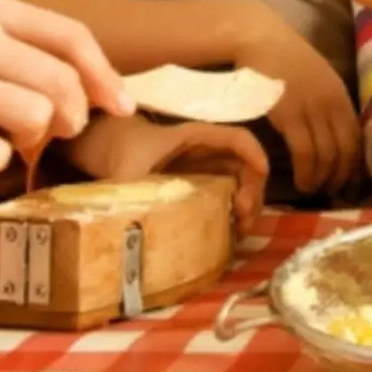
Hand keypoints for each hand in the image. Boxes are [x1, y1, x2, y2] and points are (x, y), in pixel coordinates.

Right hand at [0, 0, 132, 177]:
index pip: (69, 36)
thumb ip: (20, 46)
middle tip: (63, 127)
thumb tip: (99, 86)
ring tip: (7, 133)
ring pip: (34, 117)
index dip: (105, 75)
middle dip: (74, 113)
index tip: (123, 105)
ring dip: (33, 136)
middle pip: (60, 82)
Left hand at [64, 116, 268, 235]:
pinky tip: (229, 233)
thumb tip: (134, 225)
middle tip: (245, 217)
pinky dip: (235, 212)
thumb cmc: (120, 152)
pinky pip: (229, 195)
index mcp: (197, 138)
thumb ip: (130, 192)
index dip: (255, 153)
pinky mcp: (202, 186)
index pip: (237, 138)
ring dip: (249, 205)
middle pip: (247, 165)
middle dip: (254, 190)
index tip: (263, 173)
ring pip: (242, 183)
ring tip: (241, 232)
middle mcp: (210, 152)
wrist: (108, 149)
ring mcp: (208, 169)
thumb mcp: (125, 171)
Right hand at [235, 34, 360, 196]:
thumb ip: (330, 103)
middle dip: (341, 177)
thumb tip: (337, 133)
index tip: (350, 182)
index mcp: (342, 95)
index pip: (358, 138)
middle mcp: (332, 104)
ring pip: (327, 156)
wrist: (261, 39)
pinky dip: (306, 172)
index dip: (356, 165)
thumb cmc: (286, 58)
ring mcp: (312, 109)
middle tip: (333, 192)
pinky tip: (301, 181)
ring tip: (313, 189)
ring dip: (321, 179)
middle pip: (346, 151)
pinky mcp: (289, 115)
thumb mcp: (320, 78)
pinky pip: (304, 153)